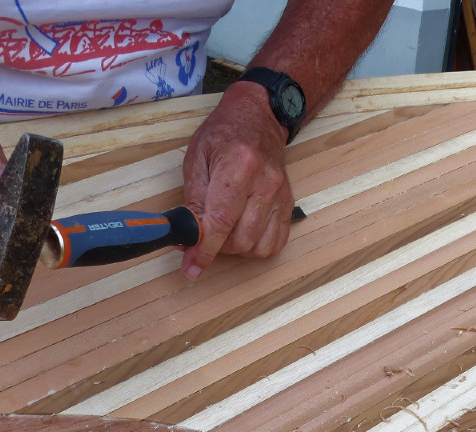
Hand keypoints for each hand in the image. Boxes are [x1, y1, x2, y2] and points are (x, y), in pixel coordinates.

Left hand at [181, 82, 294, 279]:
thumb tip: (186, 239)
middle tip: (205, 234)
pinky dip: (256, 247)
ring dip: (236, 249)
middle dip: (217, 247)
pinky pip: (275, 243)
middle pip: (240, 240)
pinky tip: (243, 233)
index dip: (204, 250)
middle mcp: (265, 184)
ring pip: (257, 247)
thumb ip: (193, 200)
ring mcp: (281, 196)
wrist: (259, 118)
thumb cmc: (223, 134)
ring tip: (224, 231)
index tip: (191, 269)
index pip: (221, 221)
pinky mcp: (289, 204)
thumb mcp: (197, 159)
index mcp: (239, 167)